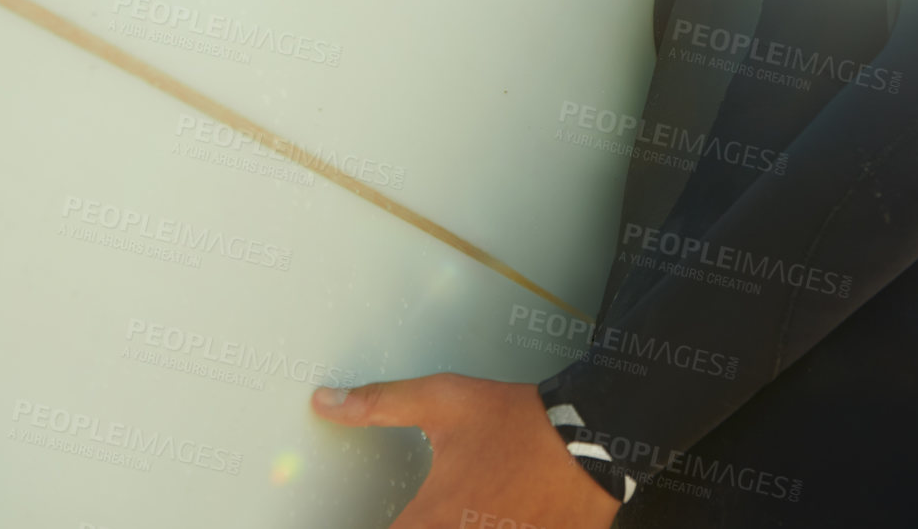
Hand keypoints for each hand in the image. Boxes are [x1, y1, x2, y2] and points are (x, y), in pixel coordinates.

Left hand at [312, 374, 622, 528]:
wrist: (591, 438)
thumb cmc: (518, 423)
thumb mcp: (444, 402)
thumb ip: (380, 404)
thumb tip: (327, 402)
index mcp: (429, 520)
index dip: (382, 528)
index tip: (381, 519)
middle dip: (419, 526)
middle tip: (436, 506)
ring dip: (458, 526)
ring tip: (468, 508)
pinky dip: (496, 527)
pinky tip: (500, 514)